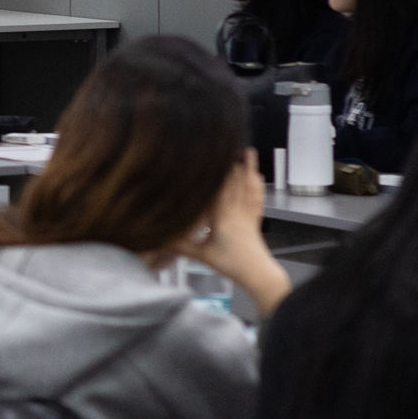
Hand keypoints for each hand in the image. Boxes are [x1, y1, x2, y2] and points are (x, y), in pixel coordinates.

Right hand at [173, 149, 292, 317]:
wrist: (258, 274)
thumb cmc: (232, 265)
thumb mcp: (201, 256)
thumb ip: (180, 245)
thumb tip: (159, 236)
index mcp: (223, 217)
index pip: (220, 188)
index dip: (217, 171)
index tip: (213, 155)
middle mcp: (237, 212)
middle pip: (235, 182)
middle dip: (232, 163)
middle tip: (229, 145)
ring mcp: (248, 215)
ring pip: (248, 187)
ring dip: (248, 169)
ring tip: (248, 153)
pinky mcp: (255, 221)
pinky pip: (257, 199)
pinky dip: (257, 187)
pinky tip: (258, 178)